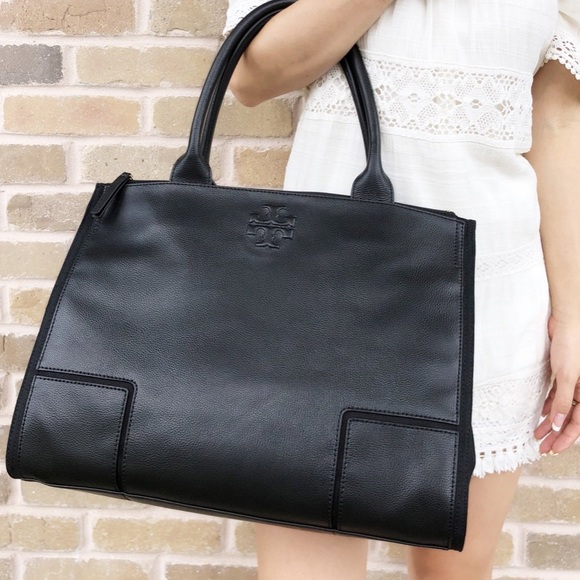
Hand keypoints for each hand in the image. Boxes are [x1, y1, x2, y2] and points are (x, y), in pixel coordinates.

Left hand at [534, 315, 579, 453]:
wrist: (565, 323)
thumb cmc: (571, 346)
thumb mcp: (566, 376)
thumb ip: (563, 401)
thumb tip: (559, 425)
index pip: (578, 423)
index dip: (566, 438)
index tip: (554, 449)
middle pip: (570, 419)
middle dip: (557, 435)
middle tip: (543, 448)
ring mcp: (574, 383)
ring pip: (562, 409)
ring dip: (550, 422)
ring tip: (537, 435)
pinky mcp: (564, 375)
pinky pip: (557, 396)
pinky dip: (549, 406)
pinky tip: (541, 415)